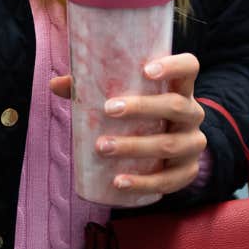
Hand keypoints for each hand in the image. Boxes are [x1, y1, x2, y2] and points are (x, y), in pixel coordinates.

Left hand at [49, 53, 206, 196]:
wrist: (169, 144)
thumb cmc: (139, 108)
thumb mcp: (123, 93)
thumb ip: (90, 85)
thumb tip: (55, 85)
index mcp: (180, 86)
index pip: (189, 66)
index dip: (173, 65)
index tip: (146, 70)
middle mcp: (193, 113)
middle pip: (176, 106)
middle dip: (142, 108)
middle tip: (108, 109)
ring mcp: (193, 143)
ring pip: (170, 145)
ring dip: (135, 147)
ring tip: (102, 147)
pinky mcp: (187, 171)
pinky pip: (169, 180)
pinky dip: (144, 182)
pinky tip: (119, 181)